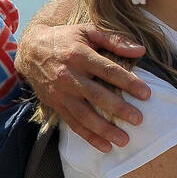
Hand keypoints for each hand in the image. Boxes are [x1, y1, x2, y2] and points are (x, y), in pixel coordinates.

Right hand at [16, 22, 148, 152]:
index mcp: (80, 55)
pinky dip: (89, 137)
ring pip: (84, 115)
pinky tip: (105, 146)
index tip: (146, 94)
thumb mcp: (88, 31)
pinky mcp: (55, 105)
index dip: (128, 82)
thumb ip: (114, 40)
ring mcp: (61, 93)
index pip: (108, 70)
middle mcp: (69, 76)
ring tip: (124, 140)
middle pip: (96, 95)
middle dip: (118, 109)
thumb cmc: (65, 39)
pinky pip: (73, 124)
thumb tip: (140, 51)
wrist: (30, 50)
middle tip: (138, 119)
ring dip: (104, 129)